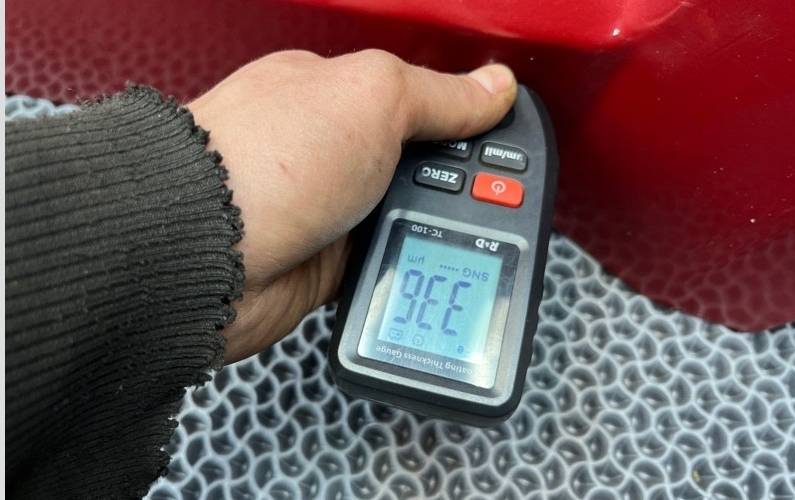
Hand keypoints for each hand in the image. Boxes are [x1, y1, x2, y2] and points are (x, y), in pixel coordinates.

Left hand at [187, 49, 516, 362]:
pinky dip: (402, 266)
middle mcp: (326, 149)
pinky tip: (417, 264)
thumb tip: (494, 86)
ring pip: (403, 218)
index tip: (506, 145)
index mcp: (332, 93)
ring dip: (429, 229)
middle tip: (487, 200)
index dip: (467, 123)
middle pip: (416, 164)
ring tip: (454, 238)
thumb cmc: (263, 162)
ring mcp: (323, 208)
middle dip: (455, 184)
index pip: (419, 99)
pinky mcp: (320, 264)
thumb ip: (438, 94)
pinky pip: (380, 263)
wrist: (201, 256)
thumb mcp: (372, 97)